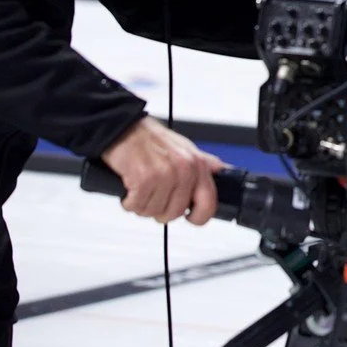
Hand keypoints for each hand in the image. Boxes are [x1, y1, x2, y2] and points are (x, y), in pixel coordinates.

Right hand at [100, 116, 225, 224]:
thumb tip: (223, 172)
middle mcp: (185, 170)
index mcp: (198, 165)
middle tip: (153, 197)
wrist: (123, 128)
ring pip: (154, 211)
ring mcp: (165, 174)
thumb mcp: (185, 149)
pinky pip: (136, 206)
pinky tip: (130, 189)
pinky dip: (129, 202)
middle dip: (160, 211)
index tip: (189, 217)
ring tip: (140, 189)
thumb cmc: (152, 140)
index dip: (198, 217)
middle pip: (175, 212)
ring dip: (143, 206)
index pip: (208, 204)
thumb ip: (205, 163)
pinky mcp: (144, 178)